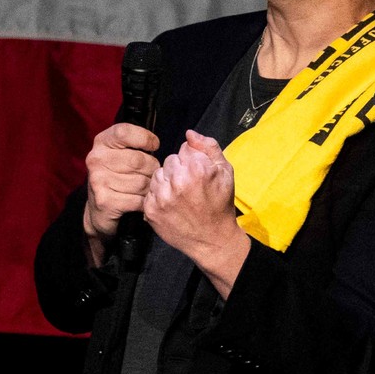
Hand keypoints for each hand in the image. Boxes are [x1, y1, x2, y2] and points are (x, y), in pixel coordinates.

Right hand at [81, 122, 160, 264]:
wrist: (99, 207)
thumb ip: (140, 141)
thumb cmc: (120, 174)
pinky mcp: (104, 201)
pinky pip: (138, 200)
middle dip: (152, 168)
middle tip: (150, 173)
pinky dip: (144, 202)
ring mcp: (98, 180)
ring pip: (141, 182)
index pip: (125, 132)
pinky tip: (140, 200)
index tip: (154, 146)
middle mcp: (96, 159)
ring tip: (145, 187)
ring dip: (149, 187)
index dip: (145, 138)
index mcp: (102, 142)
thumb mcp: (124, 151)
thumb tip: (181, 137)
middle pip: (139, 160)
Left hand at [145, 130, 251, 298]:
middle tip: (191, 186)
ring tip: (181, 195)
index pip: (184, 148)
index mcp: (196, 168)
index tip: (199, 174)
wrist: (213, 239)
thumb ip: (208, 147)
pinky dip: (158, 196)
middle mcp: (177, 181)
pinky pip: (149, 192)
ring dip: (167, 182)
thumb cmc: (221, 205)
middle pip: (169, 160)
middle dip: (179, 170)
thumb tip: (189, 133)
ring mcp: (161, 197)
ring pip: (157, 174)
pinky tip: (172, 204)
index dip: (193, 160)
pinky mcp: (151, 210)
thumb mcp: (225, 171)